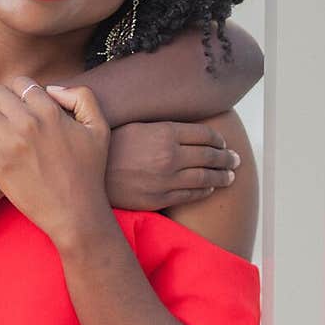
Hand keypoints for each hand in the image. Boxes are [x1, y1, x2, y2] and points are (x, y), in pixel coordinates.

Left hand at [0, 75, 111, 245]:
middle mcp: (27, 121)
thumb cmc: (88, 173)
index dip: (13, 88)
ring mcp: (7, 141)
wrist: (75, 211)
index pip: (22, 85)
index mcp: (51, 111)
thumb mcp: (98, 128)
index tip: (6, 95)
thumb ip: (82, 98)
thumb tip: (52, 88)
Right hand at [105, 121, 238, 211]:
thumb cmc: (109, 148)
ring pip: (205, 177)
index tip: (223, 142)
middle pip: (210, 155)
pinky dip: (204, 191)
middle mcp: (170, 155)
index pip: (204, 134)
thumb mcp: (135, 127)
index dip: (217, 139)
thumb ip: (161, 128)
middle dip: (226, 158)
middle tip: (235, 160)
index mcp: (165, 132)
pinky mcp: (161, 198)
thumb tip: (183, 130)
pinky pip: (191, 195)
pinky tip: (209, 188)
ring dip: (221, 176)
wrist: (89, 176)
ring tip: (230, 176)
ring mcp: (167, 179)